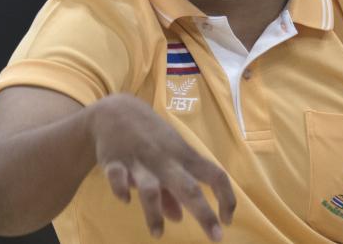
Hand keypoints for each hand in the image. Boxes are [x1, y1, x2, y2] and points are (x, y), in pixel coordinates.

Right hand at [90, 94, 235, 240]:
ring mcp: (140, 161)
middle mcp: (166, 160)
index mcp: (184, 157)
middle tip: (215, 237)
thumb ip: (172, 192)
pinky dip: (121, 189)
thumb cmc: (150, 138)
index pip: (215, 175)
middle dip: (203, 213)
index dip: (227, 197)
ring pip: (151, 189)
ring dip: (155, 212)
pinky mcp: (114, 161)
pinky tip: (125, 200)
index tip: (228, 220)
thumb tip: (178, 218)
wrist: (115, 110)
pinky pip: (118, 177)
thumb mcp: (167, 158)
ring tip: (158, 234)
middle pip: (189, 188)